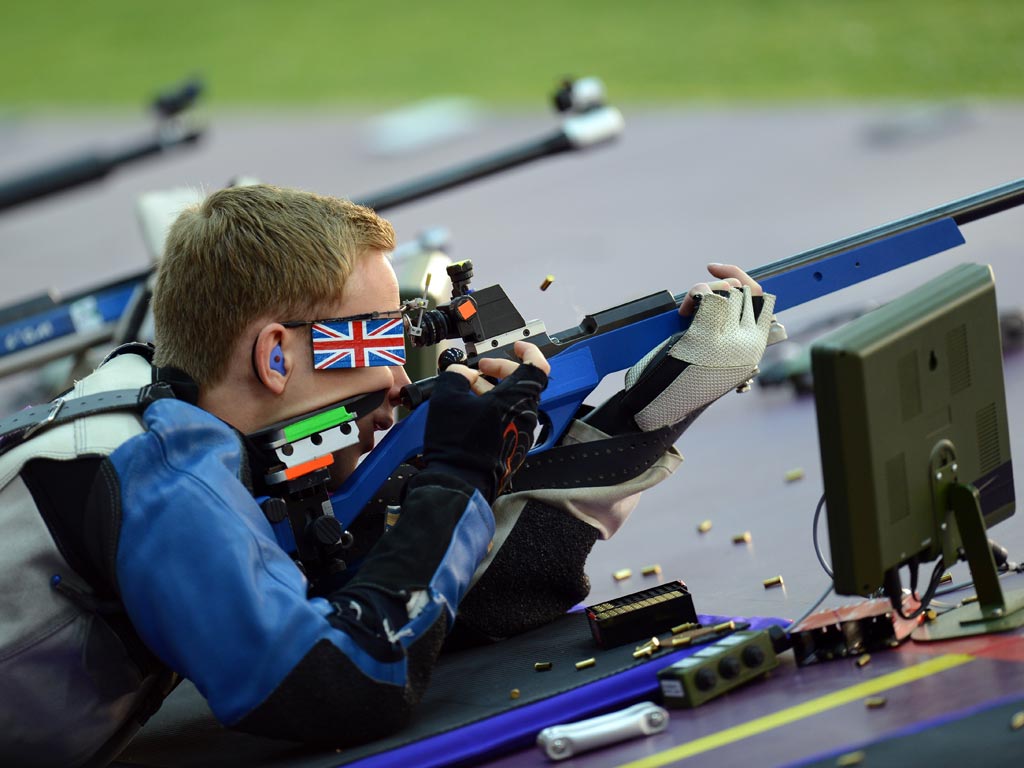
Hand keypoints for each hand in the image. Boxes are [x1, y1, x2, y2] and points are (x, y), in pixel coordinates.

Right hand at [420, 342, 548, 500]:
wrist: (459, 483)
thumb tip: (459, 373)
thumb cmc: (457, 445)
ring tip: (467, 389)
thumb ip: (455, 376)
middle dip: (500, 370)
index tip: (517, 347)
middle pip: (522, 384)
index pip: (537, 367)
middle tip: (480, 368)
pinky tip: (470, 411)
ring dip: (492, 390)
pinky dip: (493, 409)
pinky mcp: (513, 448)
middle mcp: (526, 416)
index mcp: (517, 399)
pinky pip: (508, 420)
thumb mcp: (447, 398)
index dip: (529, 352)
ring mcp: (521, 435)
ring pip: (513, 402)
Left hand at [622, 264, 775, 431]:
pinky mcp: (707, 337)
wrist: (661, 405)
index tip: (716, 271)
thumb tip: (722, 295)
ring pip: (727, 290)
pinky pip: (708, 297)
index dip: (740, 278)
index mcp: (753, 347)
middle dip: (724, 281)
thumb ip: (723, 331)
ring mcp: (730, 340)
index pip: (761, 299)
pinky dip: (695, 294)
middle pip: (745, 290)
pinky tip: (684, 311)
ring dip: (704, 290)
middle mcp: (749, 343)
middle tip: (702, 285)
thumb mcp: (711, 355)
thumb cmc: (681, 381)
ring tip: (688, 310)